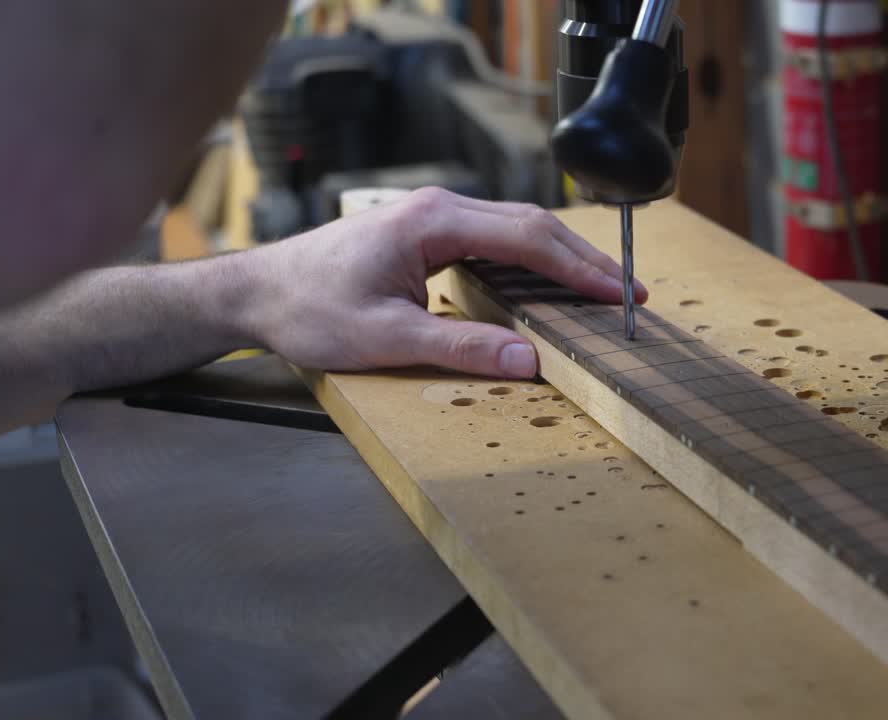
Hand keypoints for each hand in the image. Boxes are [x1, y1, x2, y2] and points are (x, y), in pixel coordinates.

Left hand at [246, 188, 647, 377]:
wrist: (257, 292)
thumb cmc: (309, 309)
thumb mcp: (385, 339)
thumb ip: (461, 347)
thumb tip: (527, 360)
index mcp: (435, 222)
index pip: (528, 238)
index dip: (580, 268)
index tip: (619, 295)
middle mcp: (440, 208)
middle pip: (532, 226)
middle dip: (585, 261)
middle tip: (629, 294)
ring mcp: (435, 218)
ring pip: (517, 230)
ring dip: (562, 260)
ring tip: (604, 291)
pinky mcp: (429, 234)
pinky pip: (495, 241)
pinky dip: (531, 263)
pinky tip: (550, 288)